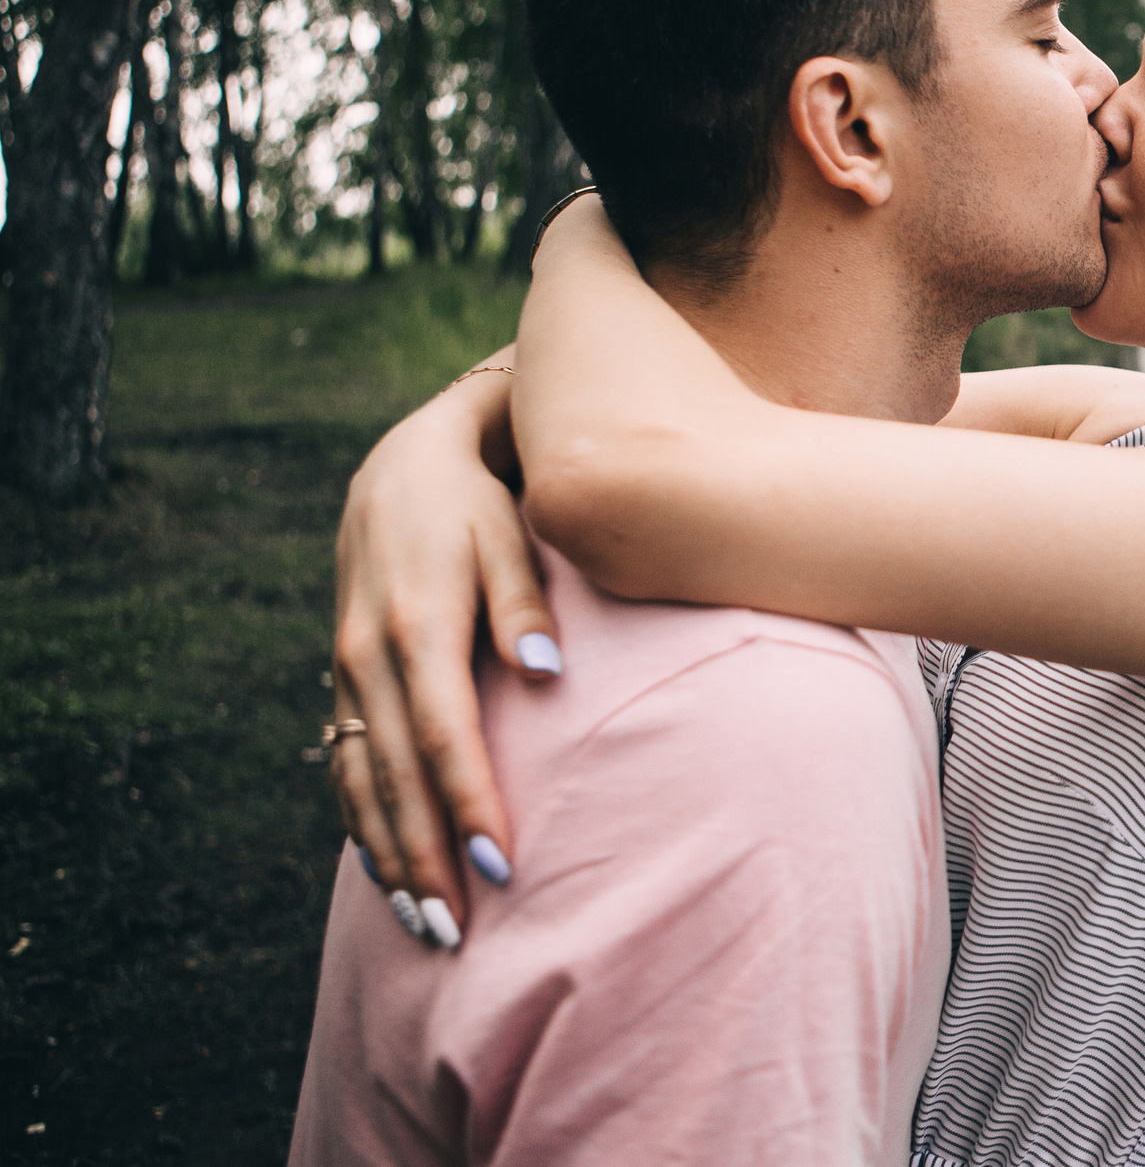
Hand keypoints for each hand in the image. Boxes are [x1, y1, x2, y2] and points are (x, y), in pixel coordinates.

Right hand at [331, 351, 555, 944]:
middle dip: (425, 857)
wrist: (406, 465)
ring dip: (390, 855)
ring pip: (361, 780)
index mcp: (417, 626)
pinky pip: (344, 763)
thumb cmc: (482, 502)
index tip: (502, 864)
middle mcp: (370, 657)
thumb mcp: (513, 535)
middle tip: (455, 932)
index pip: (443, 736)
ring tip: (423, 924)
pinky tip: (385, 868)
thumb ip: (527, 606)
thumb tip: (545, 676)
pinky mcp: (345, 677)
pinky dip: (362, 820)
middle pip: (395, 778)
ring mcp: (348, 671)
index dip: (469, 803)